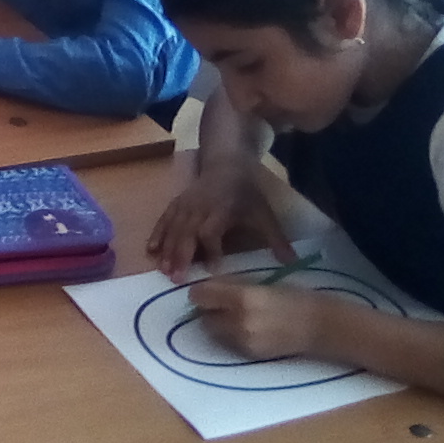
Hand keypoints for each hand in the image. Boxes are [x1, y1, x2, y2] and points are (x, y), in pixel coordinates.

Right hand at [147, 170, 295, 281]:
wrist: (225, 164)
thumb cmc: (245, 192)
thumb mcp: (263, 213)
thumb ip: (275, 238)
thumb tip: (292, 263)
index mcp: (221, 210)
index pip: (211, 232)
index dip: (211, 250)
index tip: (212, 270)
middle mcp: (199, 208)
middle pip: (186, 233)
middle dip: (180, 255)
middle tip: (176, 278)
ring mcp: (184, 205)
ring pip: (172, 229)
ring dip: (167, 250)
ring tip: (162, 270)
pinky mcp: (175, 204)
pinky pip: (163, 220)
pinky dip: (157, 235)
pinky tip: (150, 250)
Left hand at [190, 277, 325, 358]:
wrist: (321, 327)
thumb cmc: (294, 297)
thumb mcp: (262, 283)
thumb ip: (233, 284)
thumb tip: (209, 285)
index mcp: (242, 297)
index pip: (200, 296)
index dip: (201, 292)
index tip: (206, 290)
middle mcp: (239, 321)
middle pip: (203, 316)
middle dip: (207, 310)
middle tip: (219, 304)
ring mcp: (244, 340)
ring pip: (213, 332)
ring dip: (217, 323)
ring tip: (234, 316)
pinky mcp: (250, 354)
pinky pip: (228, 342)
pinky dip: (230, 335)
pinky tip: (247, 328)